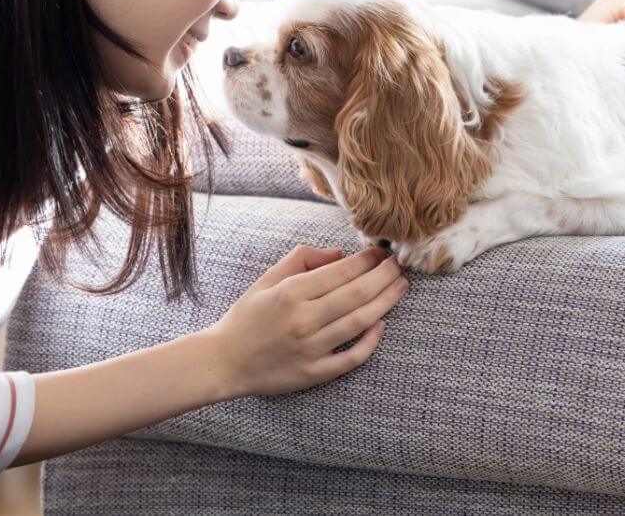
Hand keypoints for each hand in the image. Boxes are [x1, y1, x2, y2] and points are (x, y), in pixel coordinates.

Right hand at [205, 244, 406, 397]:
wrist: (223, 362)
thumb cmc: (247, 316)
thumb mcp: (267, 279)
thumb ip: (302, 259)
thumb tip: (339, 254)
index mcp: (290, 293)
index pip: (340, 271)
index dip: (367, 259)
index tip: (381, 251)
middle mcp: (303, 319)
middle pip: (357, 294)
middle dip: (383, 276)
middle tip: (399, 265)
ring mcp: (310, 349)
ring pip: (359, 322)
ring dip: (385, 302)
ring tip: (400, 287)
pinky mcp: (313, 373)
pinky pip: (351, 358)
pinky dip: (370, 342)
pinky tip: (381, 325)